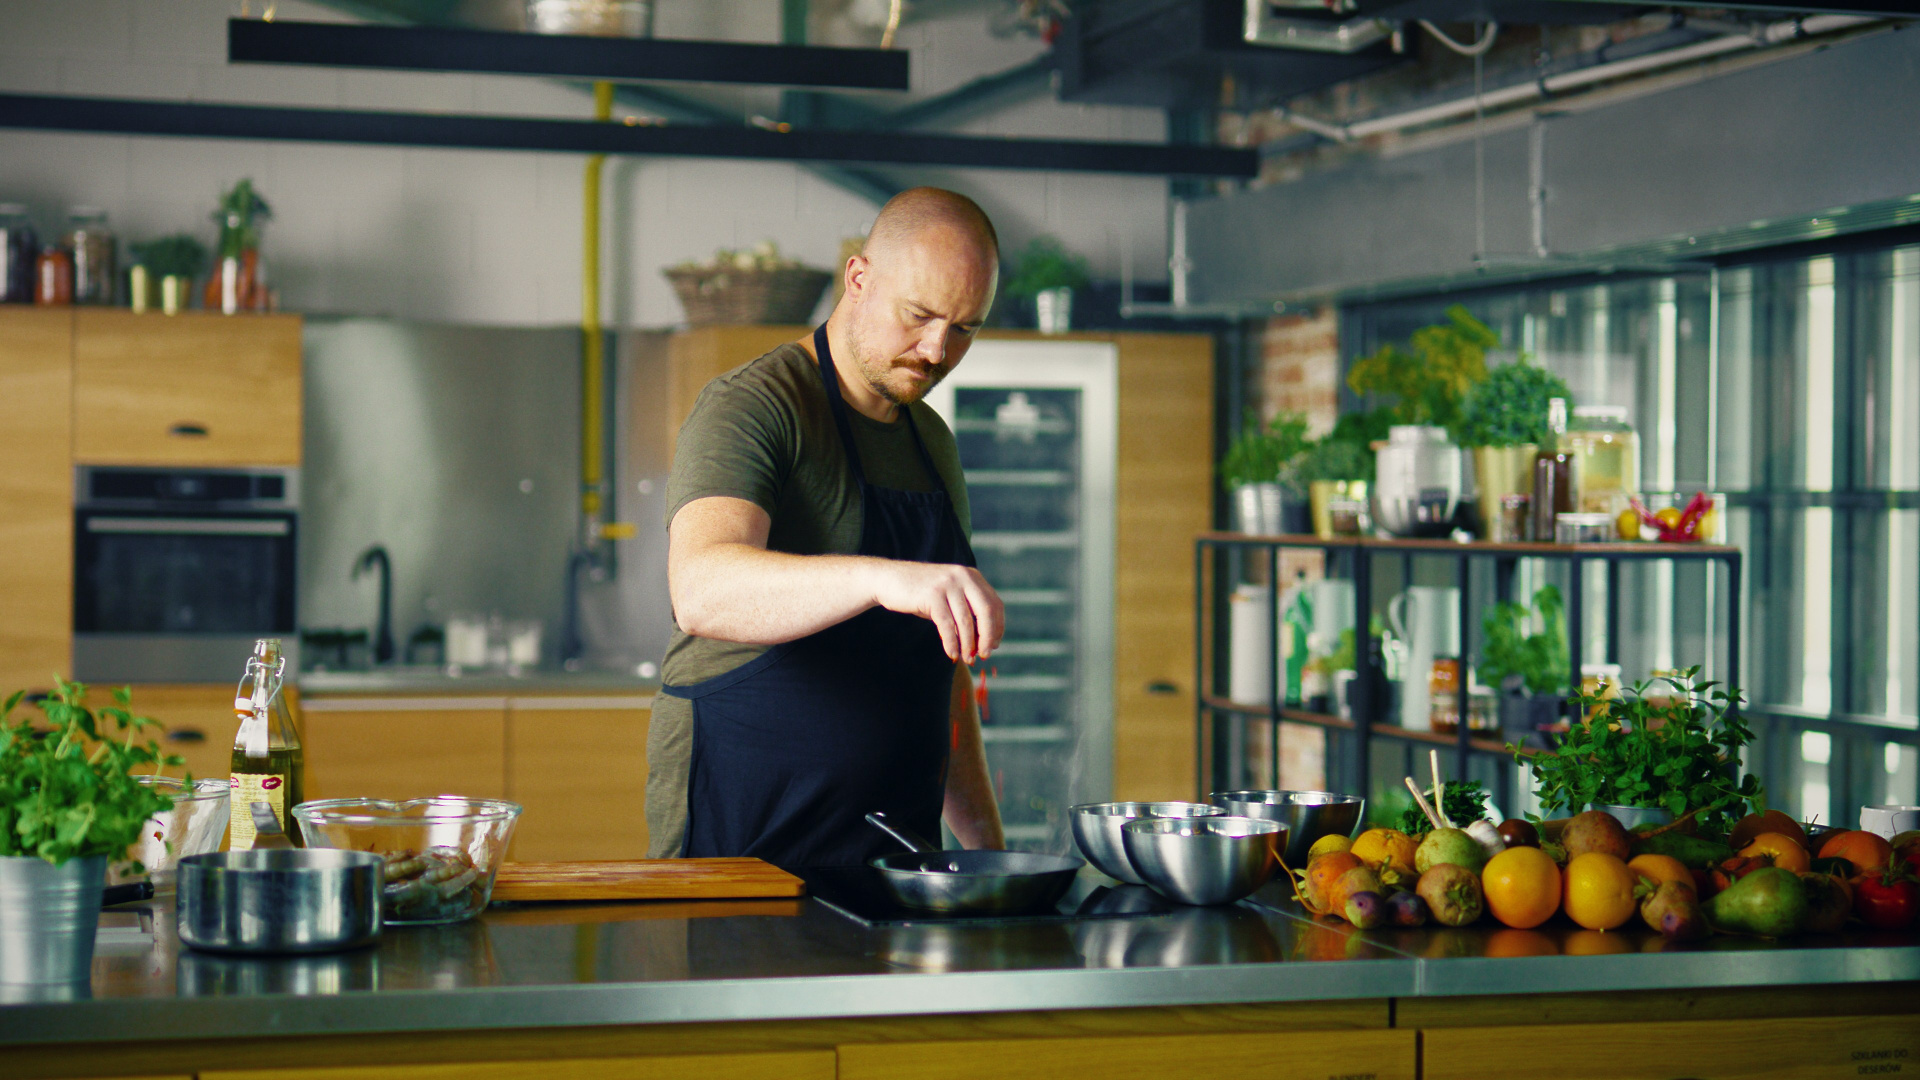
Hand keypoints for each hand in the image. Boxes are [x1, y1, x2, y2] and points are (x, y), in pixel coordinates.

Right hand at [870, 562, 1003, 662]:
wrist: (888, 579)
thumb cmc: (921, 593)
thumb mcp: (949, 597)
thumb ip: (968, 611)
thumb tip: (988, 641)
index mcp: (971, 576)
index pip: (995, 604)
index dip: (997, 627)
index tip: (994, 645)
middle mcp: (963, 576)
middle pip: (986, 612)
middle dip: (988, 637)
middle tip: (985, 655)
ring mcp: (947, 584)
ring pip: (966, 622)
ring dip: (968, 644)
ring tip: (967, 658)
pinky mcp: (932, 595)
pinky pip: (947, 626)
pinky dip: (951, 643)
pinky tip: (952, 654)